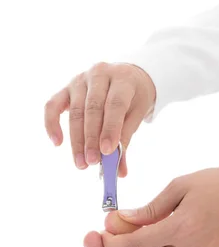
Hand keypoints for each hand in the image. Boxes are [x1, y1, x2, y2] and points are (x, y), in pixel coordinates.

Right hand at [44, 62, 155, 176]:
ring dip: (77, 140)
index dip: (111, 128)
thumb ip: (126, 139)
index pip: (115, 104)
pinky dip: (52, 124)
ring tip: (82, 163)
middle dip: (92, 139)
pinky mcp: (65, 88)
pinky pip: (52, 105)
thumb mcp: (137, 114)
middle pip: (92, 109)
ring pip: (74, 111)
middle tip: (93, 162)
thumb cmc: (134, 98)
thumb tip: (119, 172)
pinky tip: (57, 143)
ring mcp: (80, 79)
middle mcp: (99, 74)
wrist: (127, 77)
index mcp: (123, 78)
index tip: (108, 152)